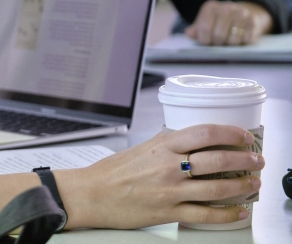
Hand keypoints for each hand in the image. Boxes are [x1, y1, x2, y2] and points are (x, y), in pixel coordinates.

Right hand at [58, 124, 262, 228]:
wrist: (91, 194)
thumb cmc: (111, 172)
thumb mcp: (140, 149)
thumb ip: (166, 147)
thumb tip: (190, 145)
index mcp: (162, 146)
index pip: (204, 133)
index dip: (230, 133)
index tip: (243, 136)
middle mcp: (169, 167)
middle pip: (218, 160)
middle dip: (245, 160)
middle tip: (257, 160)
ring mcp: (170, 191)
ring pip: (218, 189)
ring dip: (242, 186)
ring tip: (253, 183)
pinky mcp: (168, 212)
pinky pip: (206, 214)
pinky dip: (227, 213)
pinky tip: (238, 210)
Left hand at [185, 0, 271, 45]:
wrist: (245, 13)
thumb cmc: (220, 21)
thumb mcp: (206, 23)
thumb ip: (196, 30)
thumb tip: (189, 34)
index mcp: (210, 7)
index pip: (204, 29)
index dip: (205, 40)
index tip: (207, 42)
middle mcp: (226, 7)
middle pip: (218, 35)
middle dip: (218, 44)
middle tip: (219, 43)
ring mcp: (241, 13)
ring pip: (233, 40)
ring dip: (231, 45)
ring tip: (229, 40)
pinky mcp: (253, 21)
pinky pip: (247, 41)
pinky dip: (243, 44)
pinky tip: (241, 38)